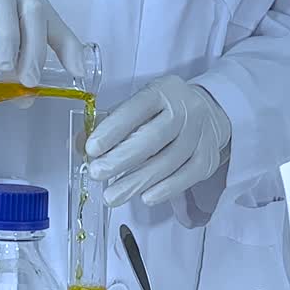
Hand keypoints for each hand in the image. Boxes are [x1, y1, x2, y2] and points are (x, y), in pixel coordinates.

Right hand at [0, 0, 85, 87]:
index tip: (76, 71)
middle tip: (29, 79)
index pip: (51, 19)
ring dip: (7, 36)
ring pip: (2, 2)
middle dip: (34, 48)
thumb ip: (10, 60)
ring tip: (4, 65)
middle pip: (32, 10)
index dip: (67, 44)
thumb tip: (25, 97)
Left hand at [86, 75, 231, 206]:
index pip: (135, 109)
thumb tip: (78, 145)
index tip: (91, 149)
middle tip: (97, 174)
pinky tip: (145, 197)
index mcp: (162, 91)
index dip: (113, 130)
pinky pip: (186, 176)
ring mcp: (199, 134)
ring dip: (137, 181)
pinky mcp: (207, 157)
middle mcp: (184, 109)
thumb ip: (109, 124)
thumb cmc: (165, 111)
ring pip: (168, 161)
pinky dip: (165, 189)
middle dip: (121, 159)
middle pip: (153, 138)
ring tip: (112, 195)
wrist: (210, 112)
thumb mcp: (139, 106)